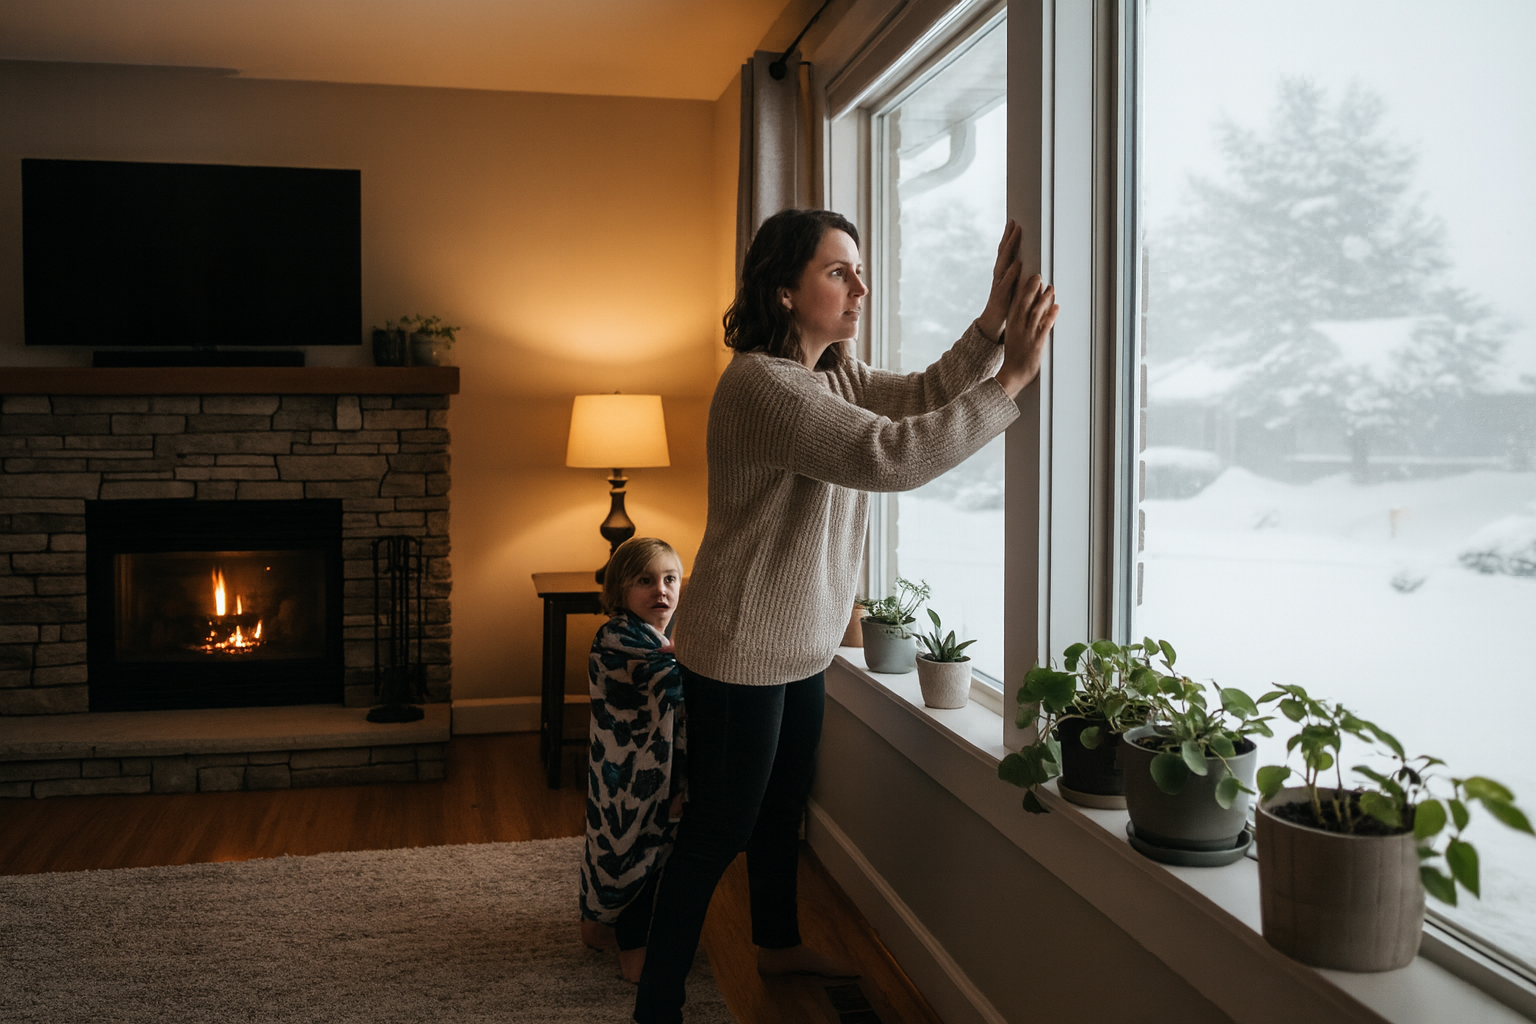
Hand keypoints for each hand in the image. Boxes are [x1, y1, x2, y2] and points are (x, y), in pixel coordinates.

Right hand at [977, 219, 1021, 341]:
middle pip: (1003, 252)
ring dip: (1010, 248)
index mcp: (1003, 272)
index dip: (1009, 237)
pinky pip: (1006, 282)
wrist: (993, 322)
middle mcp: (999, 275)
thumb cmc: (1006, 303)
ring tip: (1016, 235)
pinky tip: (1017, 263)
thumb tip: (1028, 261)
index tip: (1013, 222)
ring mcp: (998, 284)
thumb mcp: (1014, 285)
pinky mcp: (1000, 295)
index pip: (1005, 251)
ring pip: (1004, 262)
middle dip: (1009, 237)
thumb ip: (1019, 274)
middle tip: (1014, 222)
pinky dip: (1012, 272)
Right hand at [994, 273, 1058, 398]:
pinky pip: (1045, 326)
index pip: (1016, 302)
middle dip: (1031, 289)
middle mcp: (1018, 326)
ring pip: (1036, 312)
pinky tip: (1056, 307)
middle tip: (1038, 277)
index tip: (1027, 277)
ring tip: (1051, 288)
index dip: (1022, 288)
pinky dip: (1051, 316)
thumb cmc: (1015, 354)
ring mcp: (1028, 333)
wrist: (1014, 373)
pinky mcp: (1037, 342)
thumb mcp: (1013, 334)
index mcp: (1012, 323)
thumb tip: (1027, 309)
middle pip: (1025, 303)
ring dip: (1044, 299)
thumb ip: (1019, 321)